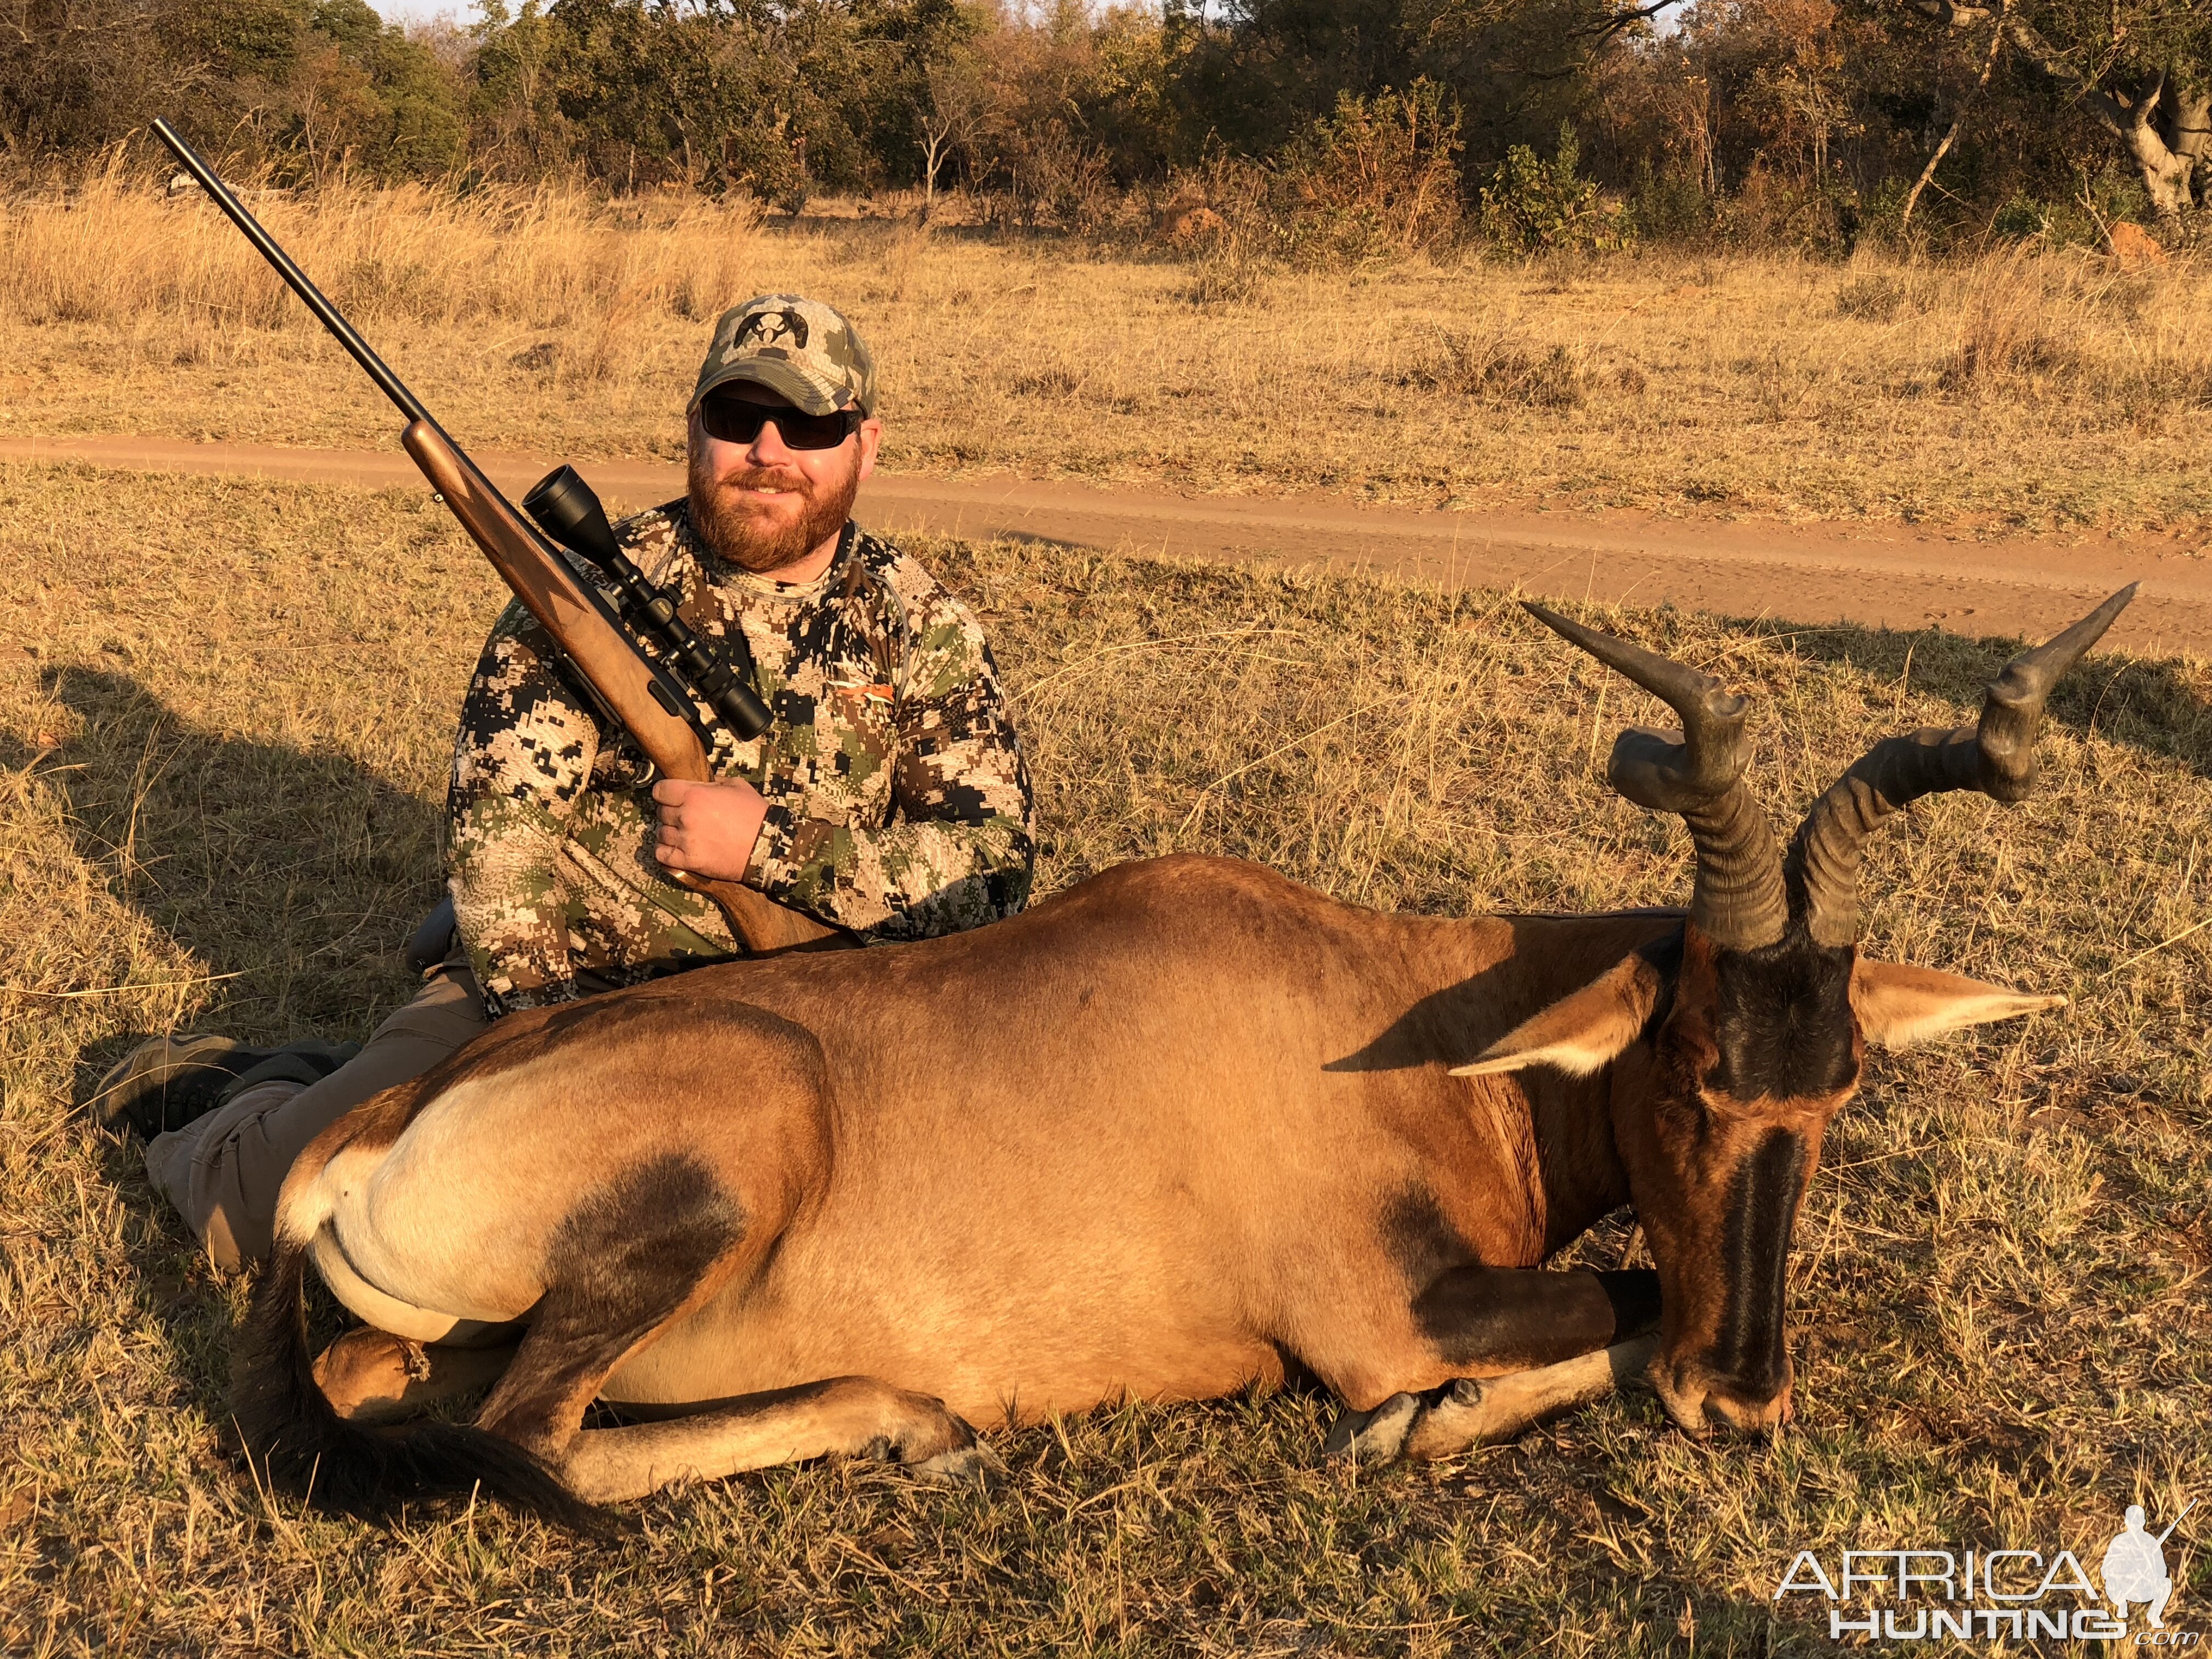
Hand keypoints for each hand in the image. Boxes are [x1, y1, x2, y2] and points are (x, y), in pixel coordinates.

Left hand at [651, 778, 768, 881]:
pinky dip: (666, 851)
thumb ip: (713, 782)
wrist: (767, 846)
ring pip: (661, 833)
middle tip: (686, 816)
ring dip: (670, 832)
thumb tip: (700, 782)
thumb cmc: (755, 815)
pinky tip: (676, 848)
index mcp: (695, 794)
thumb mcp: (737, 786)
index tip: (671, 797)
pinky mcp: (688, 861)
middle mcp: (686, 816)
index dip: (665, 793)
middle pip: (661, 812)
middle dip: (671, 812)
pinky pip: (661, 855)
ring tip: (684, 834)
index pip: (660, 791)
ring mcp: (685, 840)